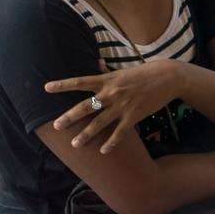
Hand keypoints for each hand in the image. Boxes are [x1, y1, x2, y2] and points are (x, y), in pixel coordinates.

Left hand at [45, 58, 181, 152]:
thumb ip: (108, 71)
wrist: (168, 78)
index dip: (63, 85)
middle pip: (86, 107)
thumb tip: (98, 62)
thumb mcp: (124, 71)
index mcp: (107, 80)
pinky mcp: (134, 115)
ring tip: (75, 144)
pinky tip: (103, 151)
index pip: (80, 82)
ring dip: (86, 134)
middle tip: (56, 126)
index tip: (46, 88)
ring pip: (100, 122)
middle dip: (70, 117)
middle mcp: (111, 93)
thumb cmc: (145, 73)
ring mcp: (122, 106)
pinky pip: (120, 132)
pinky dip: (111, 142)